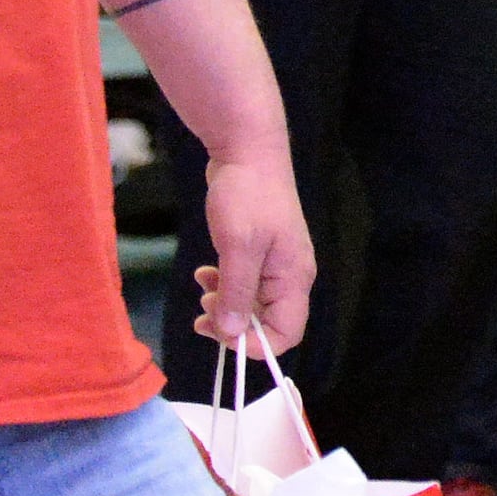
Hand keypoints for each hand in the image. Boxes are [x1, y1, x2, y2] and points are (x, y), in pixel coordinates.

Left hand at [190, 147, 314, 355]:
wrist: (247, 150)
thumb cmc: (247, 194)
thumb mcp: (238, 246)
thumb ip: (237, 292)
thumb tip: (232, 333)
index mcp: (294, 277)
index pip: (286, 333)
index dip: (255, 345)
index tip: (222, 335)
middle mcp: (289, 275)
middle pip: (267, 322)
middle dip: (234, 325)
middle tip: (203, 314)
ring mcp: (274, 263)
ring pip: (252, 303)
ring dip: (225, 305)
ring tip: (201, 290)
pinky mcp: (259, 251)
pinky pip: (243, 283)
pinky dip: (223, 285)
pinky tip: (205, 273)